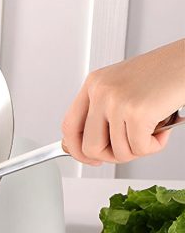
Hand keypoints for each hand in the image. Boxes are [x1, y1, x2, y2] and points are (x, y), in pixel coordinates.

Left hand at [62, 39, 184, 164]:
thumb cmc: (164, 74)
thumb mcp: (123, 87)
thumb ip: (104, 112)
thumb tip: (90, 147)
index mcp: (94, 84)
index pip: (68, 126)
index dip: (77, 149)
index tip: (90, 158)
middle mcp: (101, 91)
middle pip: (89, 146)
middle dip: (111, 157)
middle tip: (129, 149)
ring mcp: (116, 101)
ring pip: (117, 152)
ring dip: (138, 151)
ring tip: (152, 133)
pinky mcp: (137, 112)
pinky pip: (139, 149)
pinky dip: (153, 147)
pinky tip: (162, 131)